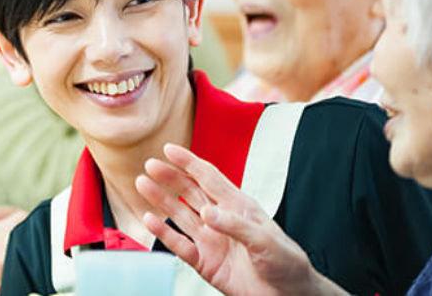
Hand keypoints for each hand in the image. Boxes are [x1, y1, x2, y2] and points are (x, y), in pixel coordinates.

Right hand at [135, 144, 346, 295]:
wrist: (288, 295)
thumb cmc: (286, 262)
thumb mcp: (266, 240)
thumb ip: (236, 225)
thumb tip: (207, 213)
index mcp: (237, 205)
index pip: (209, 177)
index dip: (189, 162)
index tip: (169, 150)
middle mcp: (220, 219)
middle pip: (189, 192)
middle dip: (169, 177)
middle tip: (150, 165)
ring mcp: (210, 239)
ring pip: (179, 214)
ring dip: (161, 200)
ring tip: (143, 185)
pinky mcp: (204, 262)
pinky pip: (179, 245)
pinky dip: (163, 233)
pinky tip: (150, 220)